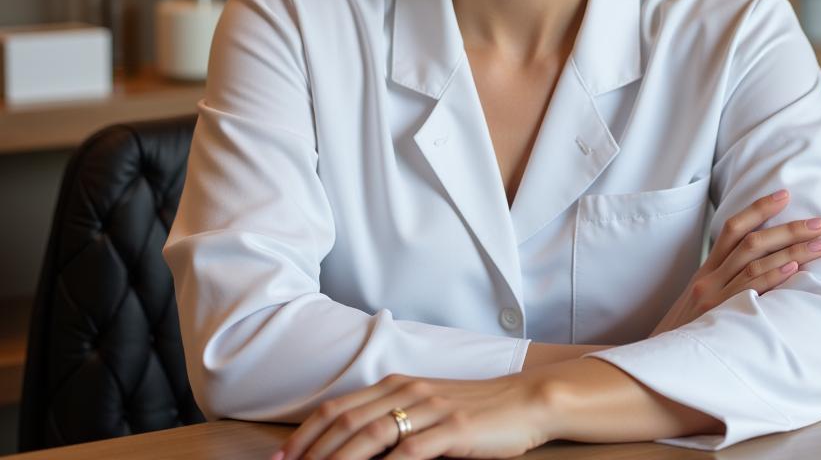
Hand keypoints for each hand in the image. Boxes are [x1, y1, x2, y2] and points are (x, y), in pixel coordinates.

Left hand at [273, 370, 552, 459]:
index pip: (339, 407)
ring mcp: (430, 408)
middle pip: (347, 422)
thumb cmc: (475, 410)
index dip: (305, 433)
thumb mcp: (428, 406)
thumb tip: (353, 445)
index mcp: (398, 383)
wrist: (525, 400)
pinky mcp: (452, 429)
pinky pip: (409, 452)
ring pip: (370, 435)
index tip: (280, 457)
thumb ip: (394, 417)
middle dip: (311, 451)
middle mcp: (408, 390)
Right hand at [649, 188, 820, 335]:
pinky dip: (772, 276)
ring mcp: (714, 295)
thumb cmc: (688, 332)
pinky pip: (749, 290)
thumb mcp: (701, 301)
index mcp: (707, 270)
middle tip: (818, 223)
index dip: (758, 209)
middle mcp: (710, 277)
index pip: (732, 228)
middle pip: (750, 241)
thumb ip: (725, 283)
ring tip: (819, 245)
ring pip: (754, 262)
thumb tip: (762, 271)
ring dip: (791, 251)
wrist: (662, 359)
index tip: (784, 196)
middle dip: (787, 229)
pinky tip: (793, 269)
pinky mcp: (720, 314)